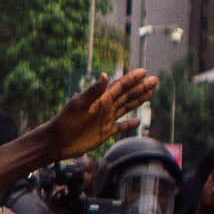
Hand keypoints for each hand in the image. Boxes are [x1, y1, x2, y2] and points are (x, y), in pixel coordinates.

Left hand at [44, 71, 161, 160]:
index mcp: (101, 99)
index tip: (144, 72)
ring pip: (126, 108)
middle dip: (141, 87)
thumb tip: (104, 75)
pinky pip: (120, 127)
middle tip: (155, 80)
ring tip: (151, 93)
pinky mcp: (105, 132)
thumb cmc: (65, 121)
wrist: (58, 141)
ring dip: (138, 100)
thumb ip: (93, 91)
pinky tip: (137, 121)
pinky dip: (129, 124)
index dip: (132, 79)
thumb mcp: (79, 104)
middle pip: (127, 95)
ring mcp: (106, 119)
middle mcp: (105, 107)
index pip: (120, 86)